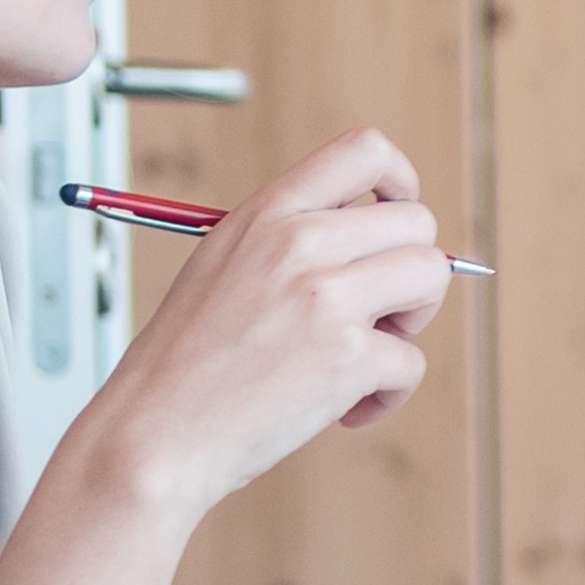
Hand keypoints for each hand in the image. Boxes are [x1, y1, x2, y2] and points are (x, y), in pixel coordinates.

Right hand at [78, 129, 453, 513]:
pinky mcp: (347, 356)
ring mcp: (326, 296)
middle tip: (380, 315)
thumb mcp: (223, 265)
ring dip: (412, 324)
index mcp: (268, 213)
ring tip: (367, 356)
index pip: (366, 150)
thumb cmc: (184, 364)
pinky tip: (345, 409)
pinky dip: (390, 394)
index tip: (399, 216)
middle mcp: (300, 242)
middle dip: (413, 271)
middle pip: (418, 223)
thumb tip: (375, 242)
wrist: (153, 434)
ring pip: (431, 277)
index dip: (402, 180)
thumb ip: (290, 241)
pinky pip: (412, 363)